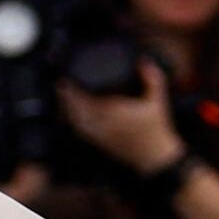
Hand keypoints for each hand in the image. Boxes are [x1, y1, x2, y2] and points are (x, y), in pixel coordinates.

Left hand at [59, 53, 183, 173]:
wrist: (155, 157)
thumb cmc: (156, 130)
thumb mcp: (158, 102)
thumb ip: (153, 80)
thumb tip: (144, 61)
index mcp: (116, 111)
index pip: (87, 100)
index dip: (72, 90)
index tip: (65, 81)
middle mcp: (104, 123)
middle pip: (76, 110)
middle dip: (66, 98)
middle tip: (61, 86)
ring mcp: (100, 134)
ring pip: (76, 122)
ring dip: (66, 110)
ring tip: (63, 98)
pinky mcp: (100, 142)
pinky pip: (81, 131)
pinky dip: (73, 122)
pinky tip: (70, 116)